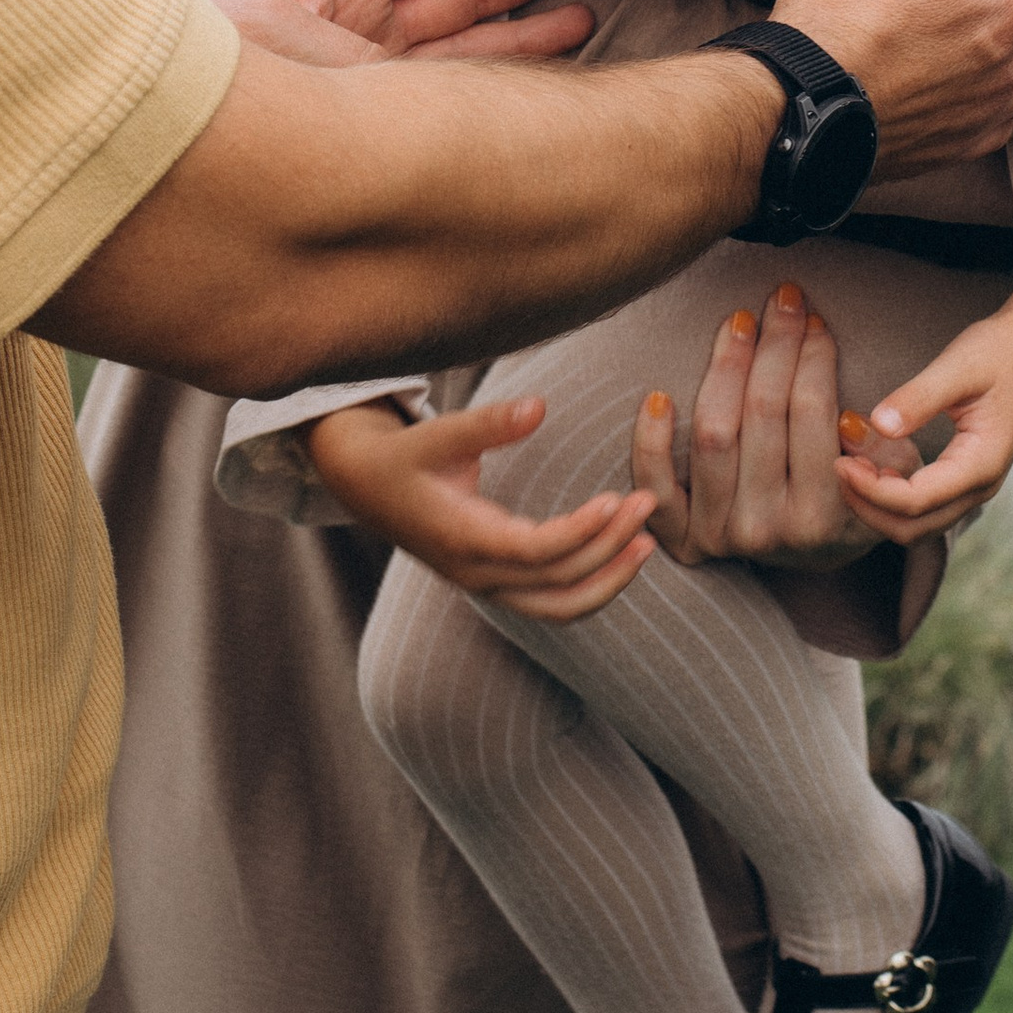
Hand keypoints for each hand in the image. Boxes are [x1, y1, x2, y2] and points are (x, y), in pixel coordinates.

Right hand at [307, 396, 653, 619]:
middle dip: (609, 548)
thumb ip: (488, 423)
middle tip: (648, 504)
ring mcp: (486, 585)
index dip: (581, 531)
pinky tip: (620, 554)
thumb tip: (538, 406)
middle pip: (556, 581)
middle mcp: (476, 573)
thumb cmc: (404, 455)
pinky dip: (589, 587)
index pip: (535, 551)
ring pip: (557, 607)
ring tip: (649, 544)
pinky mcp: (495, 583)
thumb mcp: (438, 434)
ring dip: (607, 580)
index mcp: (463, 538)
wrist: (363, 485)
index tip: (618, 499)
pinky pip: (550, 601)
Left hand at [634, 279, 877, 567]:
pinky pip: (658, 489)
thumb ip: (887, 454)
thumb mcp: (894, 482)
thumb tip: (849, 418)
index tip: (816, 321)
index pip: (813, 414)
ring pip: (714, 434)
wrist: (815, 556)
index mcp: (821, 519)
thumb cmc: (856, 501)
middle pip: (762, 414)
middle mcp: (767, 530)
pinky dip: (650, 443)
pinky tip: (658, 396)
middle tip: (783, 300)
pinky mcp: (686, 537)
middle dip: (775, 345)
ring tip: (740, 322)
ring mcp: (721, 535)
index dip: (813, 357)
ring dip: (725, 367)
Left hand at [836, 262, 1012, 546]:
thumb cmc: (998, 350)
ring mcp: (975, 486)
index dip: (871, 490)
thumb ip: (919, 398)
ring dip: (879, 505)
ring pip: (918, 524)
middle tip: (836, 467)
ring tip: (848, 465)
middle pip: (915, 528)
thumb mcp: (957, 366)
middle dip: (869, 507)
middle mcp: (981, 486)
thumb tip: (878, 425)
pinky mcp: (965, 477)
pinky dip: (892, 496)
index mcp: (981, 464)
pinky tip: (870, 463)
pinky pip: (924, 506)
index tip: (838, 462)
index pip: (916, 500)